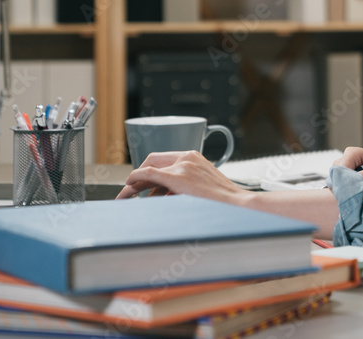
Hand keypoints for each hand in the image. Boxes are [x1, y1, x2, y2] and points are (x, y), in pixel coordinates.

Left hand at [116, 150, 246, 201]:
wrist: (237, 205)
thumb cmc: (222, 202)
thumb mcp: (202, 186)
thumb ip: (183, 185)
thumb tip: (162, 194)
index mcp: (193, 157)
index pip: (163, 160)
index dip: (148, 172)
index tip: (140, 184)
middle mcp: (187, 157)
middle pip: (153, 161)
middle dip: (138, 176)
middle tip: (127, 191)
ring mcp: (182, 165)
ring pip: (149, 169)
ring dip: (135, 183)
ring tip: (125, 196)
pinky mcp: (178, 176)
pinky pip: (149, 173)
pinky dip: (135, 178)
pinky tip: (128, 185)